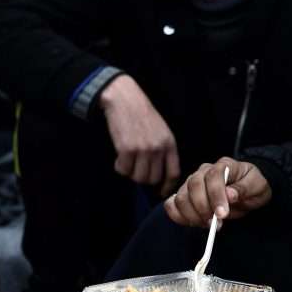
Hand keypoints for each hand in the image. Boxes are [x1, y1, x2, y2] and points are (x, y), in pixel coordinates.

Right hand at [100, 75, 179, 195]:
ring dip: (130, 173)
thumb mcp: (161, 130)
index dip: (166, 186)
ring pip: (138, 177)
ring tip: (127, 162)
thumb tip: (157, 174)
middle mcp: (158, 148)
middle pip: (153, 178)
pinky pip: (123, 169)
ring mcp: (142, 150)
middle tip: (135, 169)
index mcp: (169, 143)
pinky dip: (119, 167)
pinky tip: (119, 158)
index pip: (173, 173)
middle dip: (143, 178)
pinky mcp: (126, 149)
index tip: (160, 191)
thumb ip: (162, 150)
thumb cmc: (142, 115)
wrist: (125, 100)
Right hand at [164, 158, 271, 227]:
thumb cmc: (252, 188)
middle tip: (215, 224)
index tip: (222, 214)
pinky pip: (171, 205)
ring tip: (208, 224)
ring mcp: (190, 184)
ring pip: (180, 197)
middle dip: (203, 208)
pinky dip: (178, 216)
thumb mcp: (257, 186)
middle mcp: (202, 172)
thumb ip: (244, 188)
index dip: (215, 196)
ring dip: (192, 215)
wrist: (247, 193)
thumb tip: (229, 194)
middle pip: (193, 186)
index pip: (212, 176)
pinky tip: (193, 222)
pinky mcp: (183, 196)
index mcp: (222, 166)